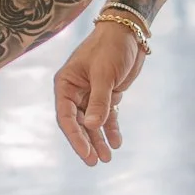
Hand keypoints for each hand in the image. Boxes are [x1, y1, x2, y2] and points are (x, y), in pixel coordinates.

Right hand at [54, 20, 146, 167]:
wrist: (129, 32)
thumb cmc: (111, 47)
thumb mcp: (104, 74)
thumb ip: (99, 101)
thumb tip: (90, 126)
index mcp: (66, 83)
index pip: (66, 116)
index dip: (75, 137)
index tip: (86, 154)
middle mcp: (75, 90)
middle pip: (77, 123)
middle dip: (87, 142)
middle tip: (96, 162)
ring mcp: (90, 94)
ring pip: (92, 123)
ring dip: (99, 139)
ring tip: (107, 158)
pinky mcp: (107, 94)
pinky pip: (107, 116)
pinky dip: (111, 128)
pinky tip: (117, 142)